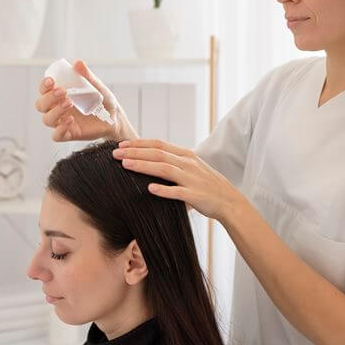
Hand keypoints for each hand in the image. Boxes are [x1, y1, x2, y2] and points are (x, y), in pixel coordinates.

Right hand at [34, 60, 133, 141]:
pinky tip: (70, 121)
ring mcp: (62, 122)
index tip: (51, 81)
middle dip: (48, 98)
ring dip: (55, 111)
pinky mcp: (70, 134)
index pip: (44, 91)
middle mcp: (57, 109)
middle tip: (62, 91)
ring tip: (69, 103)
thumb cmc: (102, 100)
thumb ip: (87, 76)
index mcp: (60, 95)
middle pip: (41, 105)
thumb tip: (78, 63)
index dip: (43, 86)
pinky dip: (60, 129)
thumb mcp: (96, 87)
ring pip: (47, 120)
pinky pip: (56, 136)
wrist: (114, 116)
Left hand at [111, 139, 246, 220]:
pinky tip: (150, 189)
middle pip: (158, 154)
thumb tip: (147, 163)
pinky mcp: (195, 195)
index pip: (158, 144)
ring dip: (144, 166)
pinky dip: (164, 190)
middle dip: (135, 152)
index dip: (139, 143)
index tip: (121, 145)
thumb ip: (172, 164)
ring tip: (126, 165)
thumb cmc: (206, 185)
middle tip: (115, 154)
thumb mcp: (190, 168)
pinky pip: (177, 192)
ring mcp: (192, 178)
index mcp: (186, 155)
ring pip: (164, 169)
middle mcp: (188, 163)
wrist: (229, 201)